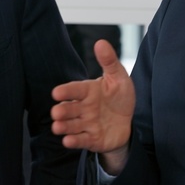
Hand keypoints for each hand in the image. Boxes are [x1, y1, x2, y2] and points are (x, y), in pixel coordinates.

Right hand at [51, 39, 134, 174]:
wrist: (128, 122)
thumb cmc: (119, 97)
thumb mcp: (119, 78)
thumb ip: (109, 62)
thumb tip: (101, 42)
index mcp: (88, 91)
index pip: (75, 89)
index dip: (66, 91)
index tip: (56, 92)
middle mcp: (83, 108)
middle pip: (70, 109)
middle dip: (62, 111)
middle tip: (56, 112)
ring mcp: (86, 124)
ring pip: (72, 125)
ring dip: (64, 126)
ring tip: (57, 127)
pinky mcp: (90, 139)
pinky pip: (81, 140)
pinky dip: (74, 141)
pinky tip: (68, 141)